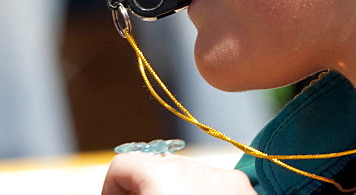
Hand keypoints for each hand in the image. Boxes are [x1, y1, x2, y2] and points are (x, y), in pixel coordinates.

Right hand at [101, 153, 254, 194]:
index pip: (122, 164)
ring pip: (187, 176)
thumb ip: (127, 191)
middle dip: (145, 189)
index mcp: (163, 173)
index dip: (111, 189)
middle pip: (156, 168)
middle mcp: (195, 166)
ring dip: (175, 191)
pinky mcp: (243, 187)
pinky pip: (215, 184)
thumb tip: (119, 188)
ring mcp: (224, 176)